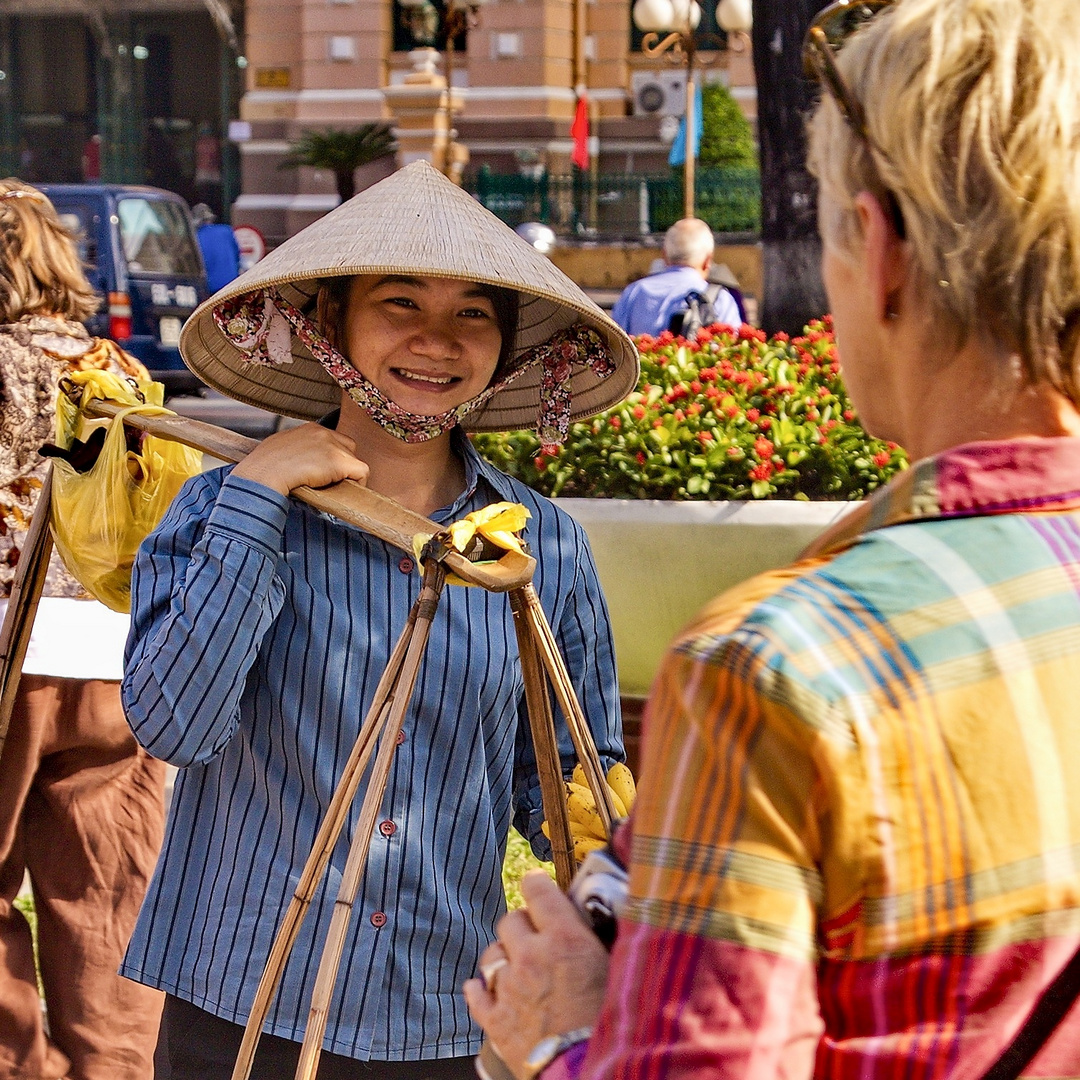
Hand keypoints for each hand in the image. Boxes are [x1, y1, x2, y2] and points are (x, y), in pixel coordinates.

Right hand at [230, 423, 368, 495]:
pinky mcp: (339, 461)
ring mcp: (332, 446)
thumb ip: (295, 451)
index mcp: (309, 428)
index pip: (333, 440)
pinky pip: (362, 472)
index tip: (324, 472)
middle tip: (329, 481)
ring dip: (347, 475)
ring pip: (355, 461)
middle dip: (342, 465)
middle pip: (348, 448)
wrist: (261, 476)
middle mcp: (323, 432)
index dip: (332, 457)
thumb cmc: (262, 468)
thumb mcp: (279, 449)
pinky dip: (357, 483)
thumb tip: (296, 464)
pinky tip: (341, 492)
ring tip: (331, 488)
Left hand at [463, 871, 609, 1078]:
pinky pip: (476, 993)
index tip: (538, 885)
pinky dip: (480, 989)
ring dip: (504, 956)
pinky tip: (487, 990)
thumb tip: (611, 912)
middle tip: (537, 936)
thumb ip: (604, 938)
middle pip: (511, 920)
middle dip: (523, 924)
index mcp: (563, 939)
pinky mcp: (495, 1019)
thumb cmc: (610, 1022)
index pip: (538, 890)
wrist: (585, 1070)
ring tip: (518, 966)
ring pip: (491, 953)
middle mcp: (531, 956)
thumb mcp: (616, 969)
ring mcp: (509, 988)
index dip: (536, 884)